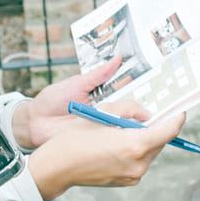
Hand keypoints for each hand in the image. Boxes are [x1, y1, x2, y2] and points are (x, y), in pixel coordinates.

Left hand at [11, 57, 152, 148]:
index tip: (160, 93)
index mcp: (103, 97)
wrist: (34, 124)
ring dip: (137, 128)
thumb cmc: (53, 100)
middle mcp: (106, 113)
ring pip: (126, 128)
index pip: (128, 95)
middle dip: (144, 113)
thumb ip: (98, 74)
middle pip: (131, 113)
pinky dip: (125, 141)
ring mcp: (102, 129)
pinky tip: (137, 139)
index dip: (142, 96)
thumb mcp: (77, 84)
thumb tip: (118, 58)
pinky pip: (114, 142)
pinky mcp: (97, 143)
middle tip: (165, 110)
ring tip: (155, 124)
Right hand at [26, 110, 185, 200]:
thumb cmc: (76, 138)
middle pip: (160, 140)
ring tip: (122, 130)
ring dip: (144, 139)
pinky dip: (135, 151)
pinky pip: (139, 161)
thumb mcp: (103, 112)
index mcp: (135, 144)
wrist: (58, 167)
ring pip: (150, 151)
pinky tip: (116, 145)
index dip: (177, 117)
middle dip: (155, 127)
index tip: (179, 110)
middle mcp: (139, 163)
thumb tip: (147, 115)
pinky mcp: (127, 182)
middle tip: (144, 116)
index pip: (169, 130)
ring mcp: (134, 175)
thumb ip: (130, 110)